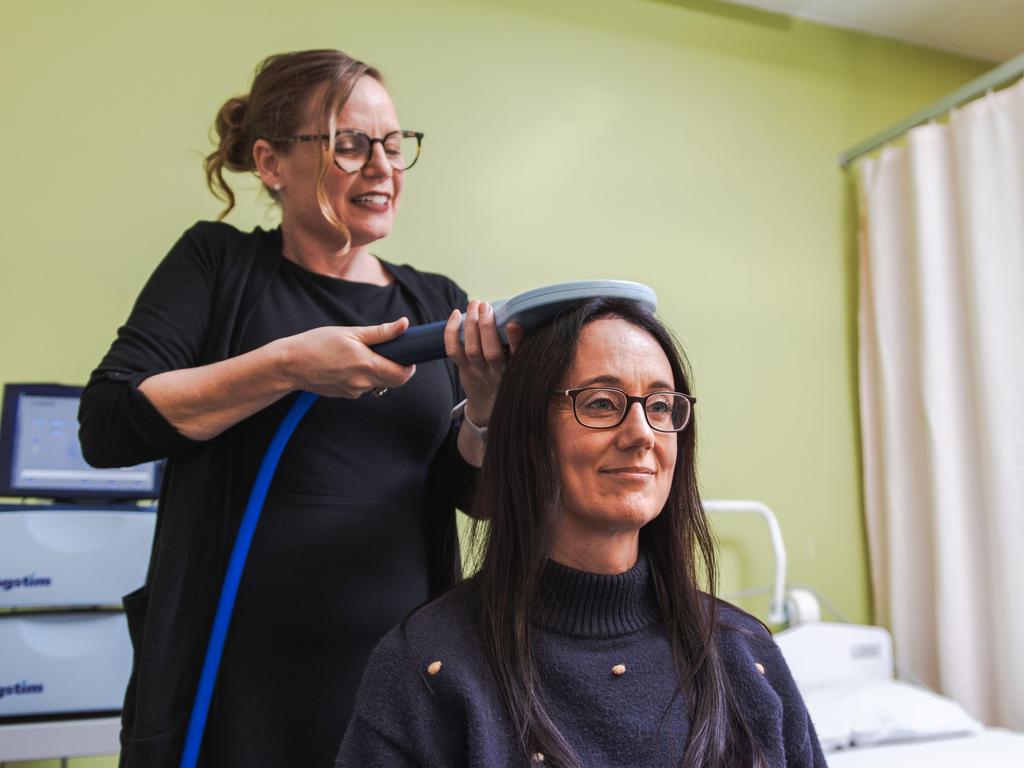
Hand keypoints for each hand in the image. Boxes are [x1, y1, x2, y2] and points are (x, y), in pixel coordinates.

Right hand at [281, 318, 415, 397]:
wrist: (290, 365)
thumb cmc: (317, 344)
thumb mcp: (350, 332)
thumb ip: (380, 332)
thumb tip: (404, 324)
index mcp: (366, 365)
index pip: (402, 375)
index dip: (409, 366)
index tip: (407, 354)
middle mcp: (363, 383)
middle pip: (394, 382)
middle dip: (397, 368)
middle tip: (389, 352)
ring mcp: (354, 391)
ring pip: (379, 384)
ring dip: (379, 371)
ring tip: (362, 355)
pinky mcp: (346, 395)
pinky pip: (364, 386)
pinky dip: (364, 376)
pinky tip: (348, 364)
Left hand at [444, 300, 522, 424]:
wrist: (488, 404)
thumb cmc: (506, 375)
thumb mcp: (518, 363)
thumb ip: (517, 344)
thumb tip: (516, 312)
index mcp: (515, 368)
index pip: (517, 354)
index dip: (515, 340)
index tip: (513, 324)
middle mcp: (497, 372)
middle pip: (491, 351)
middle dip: (487, 326)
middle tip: (486, 306)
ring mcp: (478, 372)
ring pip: (471, 349)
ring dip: (471, 324)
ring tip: (474, 304)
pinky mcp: (463, 370)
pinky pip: (453, 351)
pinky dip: (451, 332)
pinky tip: (456, 314)